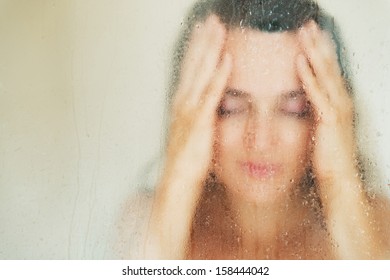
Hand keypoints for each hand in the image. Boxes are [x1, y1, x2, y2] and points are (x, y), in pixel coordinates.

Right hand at [166, 14, 231, 183]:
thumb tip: (208, 105)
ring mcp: (189, 111)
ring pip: (201, 73)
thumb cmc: (186, 160)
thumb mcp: (191, 132)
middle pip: (194, 65)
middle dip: (203, 40)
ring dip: (210, 49)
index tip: (204, 29)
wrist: (177, 181)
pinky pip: (211, 95)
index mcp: (182, 103)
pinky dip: (219, 75)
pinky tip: (227, 59)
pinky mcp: (200, 122)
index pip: (190, 69)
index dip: (197, 48)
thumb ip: (198, 115)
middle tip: (211, 18)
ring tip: (218, 28)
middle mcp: (183, 102)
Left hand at [297, 21, 356, 184]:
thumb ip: (315, 113)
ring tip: (305, 33)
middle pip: (328, 65)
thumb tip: (302, 104)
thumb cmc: (328, 157)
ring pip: (325, 73)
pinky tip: (299, 61)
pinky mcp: (330, 119)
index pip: (328, 70)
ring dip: (313, 52)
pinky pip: (317, 93)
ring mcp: (337, 109)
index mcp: (337, 102)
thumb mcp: (321, 129)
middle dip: (317, 44)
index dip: (319, 51)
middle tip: (307, 25)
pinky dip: (308, 76)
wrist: (338, 179)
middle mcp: (340, 101)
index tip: (309, 36)